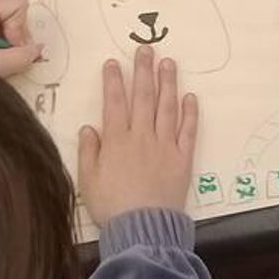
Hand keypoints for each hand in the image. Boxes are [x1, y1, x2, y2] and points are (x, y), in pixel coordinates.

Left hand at [0, 0, 42, 78]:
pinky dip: (3, 39)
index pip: (17, 4)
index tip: (11, 49)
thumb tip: (37, 50)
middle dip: (18, 31)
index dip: (20, 28)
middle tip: (9, 53)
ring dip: (11, 37)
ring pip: (10, 15)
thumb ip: (17, 57)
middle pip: (14, 6)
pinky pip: (1, 23)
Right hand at [78, 45, 198, 225]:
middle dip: (143, 71)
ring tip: (168, 62)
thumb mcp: (88, 181)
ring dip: (168, 83)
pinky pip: (188, 130)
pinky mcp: (183, 158)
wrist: (142, 230)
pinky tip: (190, 97)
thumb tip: (89, 127)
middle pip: (143, 97)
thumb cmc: (112, 207)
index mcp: (116, 141)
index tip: (113, 63)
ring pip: (167, 107)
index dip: (113, 81)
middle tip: (145, 48)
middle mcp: (142, 137)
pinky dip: (190, 112)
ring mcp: (165, 145)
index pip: (114, 103)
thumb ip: (88, 152)